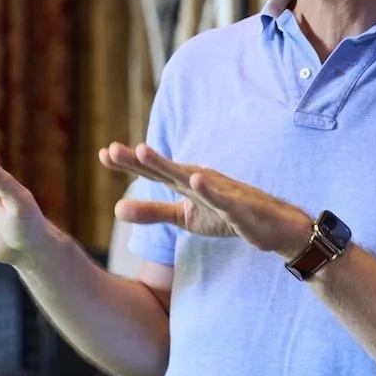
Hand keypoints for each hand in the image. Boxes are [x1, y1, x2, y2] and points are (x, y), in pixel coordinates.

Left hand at [100, 142, 312, 259]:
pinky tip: (195, 180)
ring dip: (167, 164)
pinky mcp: (238, 208)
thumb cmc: (226, 216)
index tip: (102, 154)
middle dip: (140, 160)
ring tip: (144, 152)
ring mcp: (220, 192)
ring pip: (190, 178)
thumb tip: (115, 209)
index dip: (128, 164)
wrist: (272, 225)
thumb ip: (152, 213)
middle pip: (165, 169)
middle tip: (113, 150)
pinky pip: (223, 199)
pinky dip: (209, 190)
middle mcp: (200, 180)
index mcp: (185, 183)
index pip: (152, 173)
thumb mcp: (184, 217)